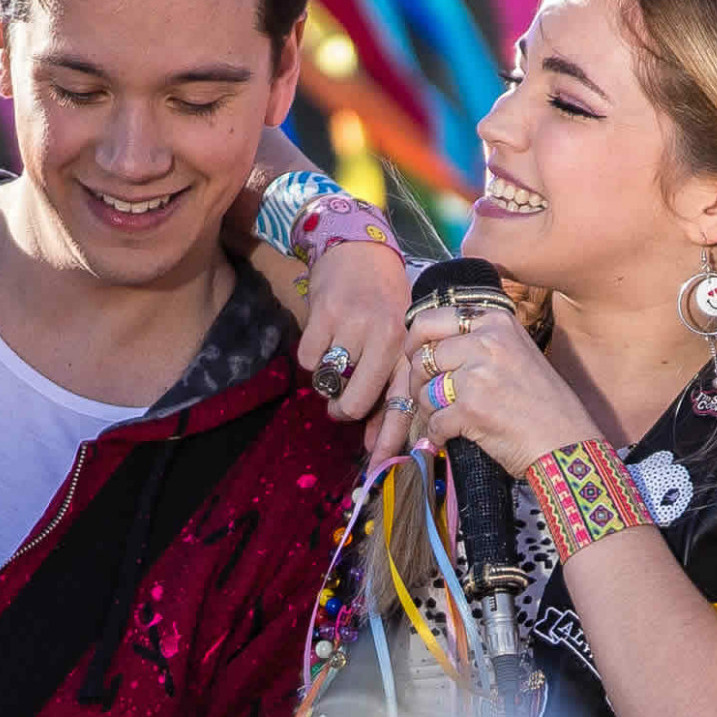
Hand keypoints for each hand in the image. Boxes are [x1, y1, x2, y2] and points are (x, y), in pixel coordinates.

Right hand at [289, 237, 419, 463]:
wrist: (360, 249)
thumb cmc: (384, 301)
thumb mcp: (398, 341)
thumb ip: (388, 389)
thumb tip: (374, 443)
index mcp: (408, 349)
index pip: (401, 404)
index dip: (390, 439)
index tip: (380, 466)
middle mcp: (386, 339)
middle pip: (355, 403)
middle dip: (343, 410)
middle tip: (340, 404)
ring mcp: (354, 326)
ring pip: (328, 382)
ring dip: (327, 380)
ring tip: (337, 358)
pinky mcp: (324, 315)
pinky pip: (308, 360)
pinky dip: (312, 357)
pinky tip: (324, 339)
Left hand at [403, 301, 593, 475]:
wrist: (566, 442)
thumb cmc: (545, 404)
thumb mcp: (517, 351)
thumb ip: (479, 340)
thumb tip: (430, 344)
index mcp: (496, 322)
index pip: (431, 319)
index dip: (416, 341)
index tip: (417, 357)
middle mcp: (486, 342)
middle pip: (423, 356)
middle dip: (417, 379)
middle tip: (426, 394)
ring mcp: (477, 375)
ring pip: (424, 389)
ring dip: (429, 409)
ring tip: (447, 418)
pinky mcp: (471, 409)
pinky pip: (434, 421)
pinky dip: (438, 434)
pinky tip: (450, 437)